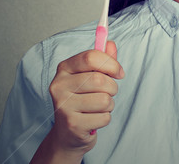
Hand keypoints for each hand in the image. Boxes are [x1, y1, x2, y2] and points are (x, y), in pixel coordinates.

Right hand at [46, 41, 123, 156]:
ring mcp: (63, 106)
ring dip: (109, 105)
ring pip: (104, 100)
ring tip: (98, 107)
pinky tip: (93, 120)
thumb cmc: (83, 99)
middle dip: (112, 88)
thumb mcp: (91, 76)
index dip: (111, 64)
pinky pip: (104, 117)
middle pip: (100, 80)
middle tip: (108, 93)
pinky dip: (105, 119)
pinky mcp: (72, 124)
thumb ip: (102, 59)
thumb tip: (110, 43)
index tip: (119, 72)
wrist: (68, 133)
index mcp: (64, 68)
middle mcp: (59, 85)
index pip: (90, 57)